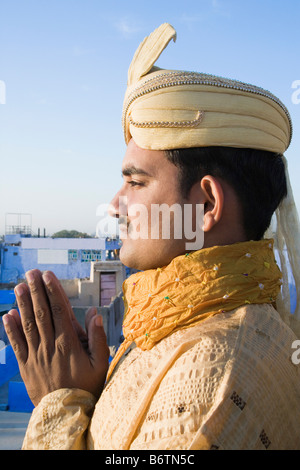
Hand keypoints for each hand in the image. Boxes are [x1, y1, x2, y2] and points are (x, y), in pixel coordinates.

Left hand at [3, 269, 109, 405]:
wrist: (65, 414)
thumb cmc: (86, 387)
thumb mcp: (101, 364)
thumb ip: (99, 338)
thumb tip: (95, 313)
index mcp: (68, 343)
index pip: (60, 310)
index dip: (53, 291)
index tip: (48, 276)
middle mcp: (50, 345)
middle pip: (42, 313)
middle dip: (36, 291)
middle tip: (31, 273)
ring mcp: (36, 355)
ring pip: (28, 325)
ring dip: (23, 304)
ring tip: (19, 287)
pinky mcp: (26, 366)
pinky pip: (17, 344)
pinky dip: (11, 329)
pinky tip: (7, 315)